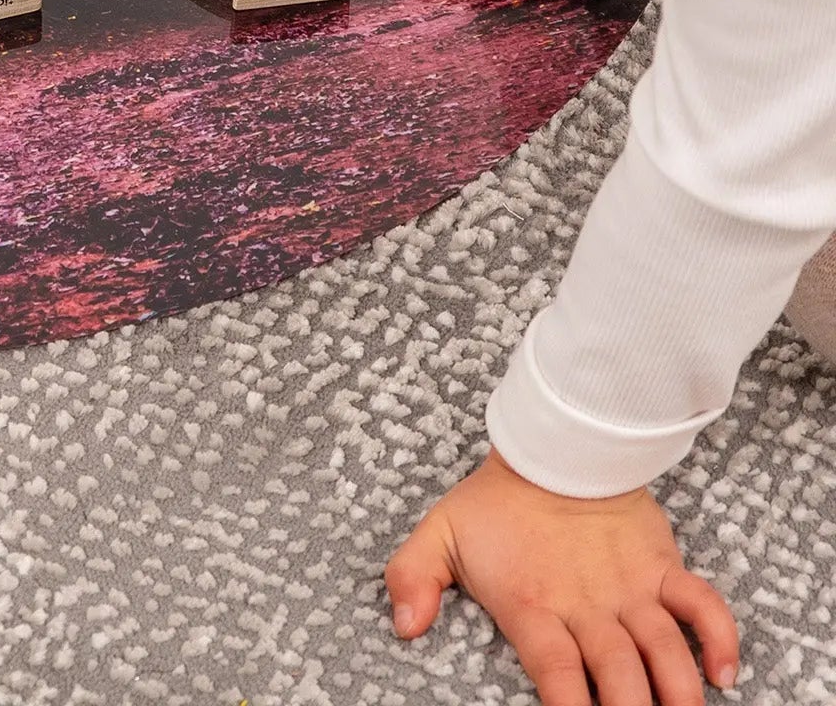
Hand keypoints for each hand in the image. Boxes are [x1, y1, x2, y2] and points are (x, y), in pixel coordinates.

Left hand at [388, 451, 739, 704]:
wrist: (551, 446)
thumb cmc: (494, 500)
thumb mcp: (440, 533)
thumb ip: (413, 577)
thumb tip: (403, 626)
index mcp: (533, 604)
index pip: (554, 672)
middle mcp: (587, 606)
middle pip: (619, 676)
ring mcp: (629, 588)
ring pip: (666, 651)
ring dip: (680, 692)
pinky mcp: (661, 567)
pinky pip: (701, 603)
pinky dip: (719, 636)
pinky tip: (724, 673)